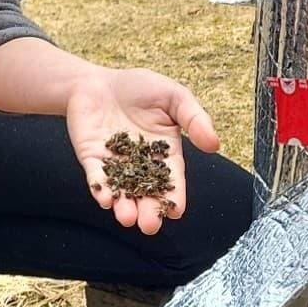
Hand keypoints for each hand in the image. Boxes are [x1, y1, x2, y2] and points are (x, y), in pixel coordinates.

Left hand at [65, 65, 218, 234]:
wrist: (99, 81)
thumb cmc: (141, 87)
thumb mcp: (174, 97)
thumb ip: (194, 119)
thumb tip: (214, 145)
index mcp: (164, 153)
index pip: (172, 179)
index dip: (174, 196)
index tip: (176, 211)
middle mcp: (140, 164)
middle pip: (146, 193)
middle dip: (148, 210)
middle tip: (150, 226)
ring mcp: (115, 163)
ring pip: (121, 190)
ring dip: (123, 206)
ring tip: (127, 218)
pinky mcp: (92, 158)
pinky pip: (96, 177)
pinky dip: (100, 187)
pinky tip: (104, 198)